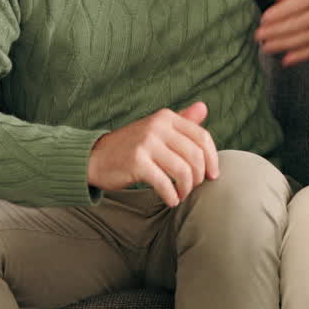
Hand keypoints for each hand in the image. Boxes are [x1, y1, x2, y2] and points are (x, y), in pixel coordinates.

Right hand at [86, 102, 219, 206]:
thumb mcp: (156, 128)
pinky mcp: (137, 162)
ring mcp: (146, 143)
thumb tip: (204, 107)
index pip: (202, 137)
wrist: (94, 157)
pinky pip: (164, 183)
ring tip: (182, 195)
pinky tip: (171, 200)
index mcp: (166, 117)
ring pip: (183, 170)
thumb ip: (181, 119)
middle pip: (195, 155)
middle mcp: (157, 126)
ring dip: (187, 188)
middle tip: (194, 187)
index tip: (213, 175)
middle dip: (200, 176)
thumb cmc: (131, 146)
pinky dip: (172, 195)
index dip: (212, 158)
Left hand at [255, 0, 308, 65]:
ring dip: (285, 44)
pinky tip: (286, 60)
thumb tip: (278, 1)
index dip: (281, 12)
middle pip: (301, 22)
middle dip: (277, 31)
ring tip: (267, 47)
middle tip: (259, 36)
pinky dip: (302, 55)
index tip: (263, 19)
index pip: (299, 3)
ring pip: (308, 37)